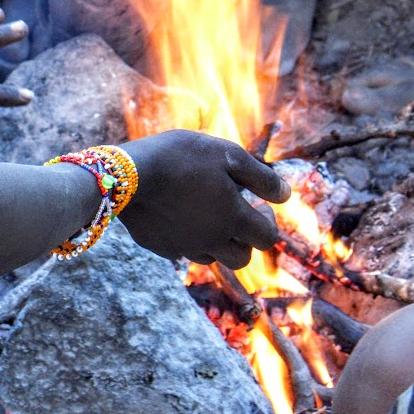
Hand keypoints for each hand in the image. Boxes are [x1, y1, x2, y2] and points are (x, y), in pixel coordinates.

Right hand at [118, 130, 290, 268]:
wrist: (127, 173)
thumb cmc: (181, 157)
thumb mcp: (227, 155)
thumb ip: (261, 177)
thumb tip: (286, 195)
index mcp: (234, 219)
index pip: (267, 238)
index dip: (268, 222)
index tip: (257, 204)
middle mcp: (212, 240)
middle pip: (241, 258)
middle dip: (244, 240)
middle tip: (233, 216)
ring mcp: (184, 247)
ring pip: (211, 258)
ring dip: (216, 242)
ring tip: (204, 216)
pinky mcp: (159, 247)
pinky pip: (180, 251)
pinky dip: (185, 240)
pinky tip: (176, 217)